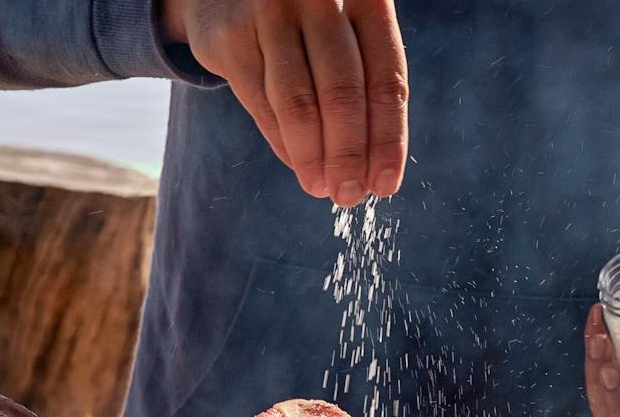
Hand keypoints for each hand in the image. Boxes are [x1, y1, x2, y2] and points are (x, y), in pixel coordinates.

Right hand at [159, 0, 407, 205]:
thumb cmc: (308, 20)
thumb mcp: (346, 31)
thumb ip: (364, 84)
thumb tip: (373, 173)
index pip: (386, 79)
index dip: (388, 139)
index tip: (384, 185)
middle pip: (342, 93)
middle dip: (347, 155)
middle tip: (349, 196)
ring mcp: (271, 14)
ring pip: (298, 103)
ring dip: (312, 157)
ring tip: (322, 188)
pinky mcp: (231, 38)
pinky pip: (261, 104)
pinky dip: (282, 142)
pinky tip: (297, 163)